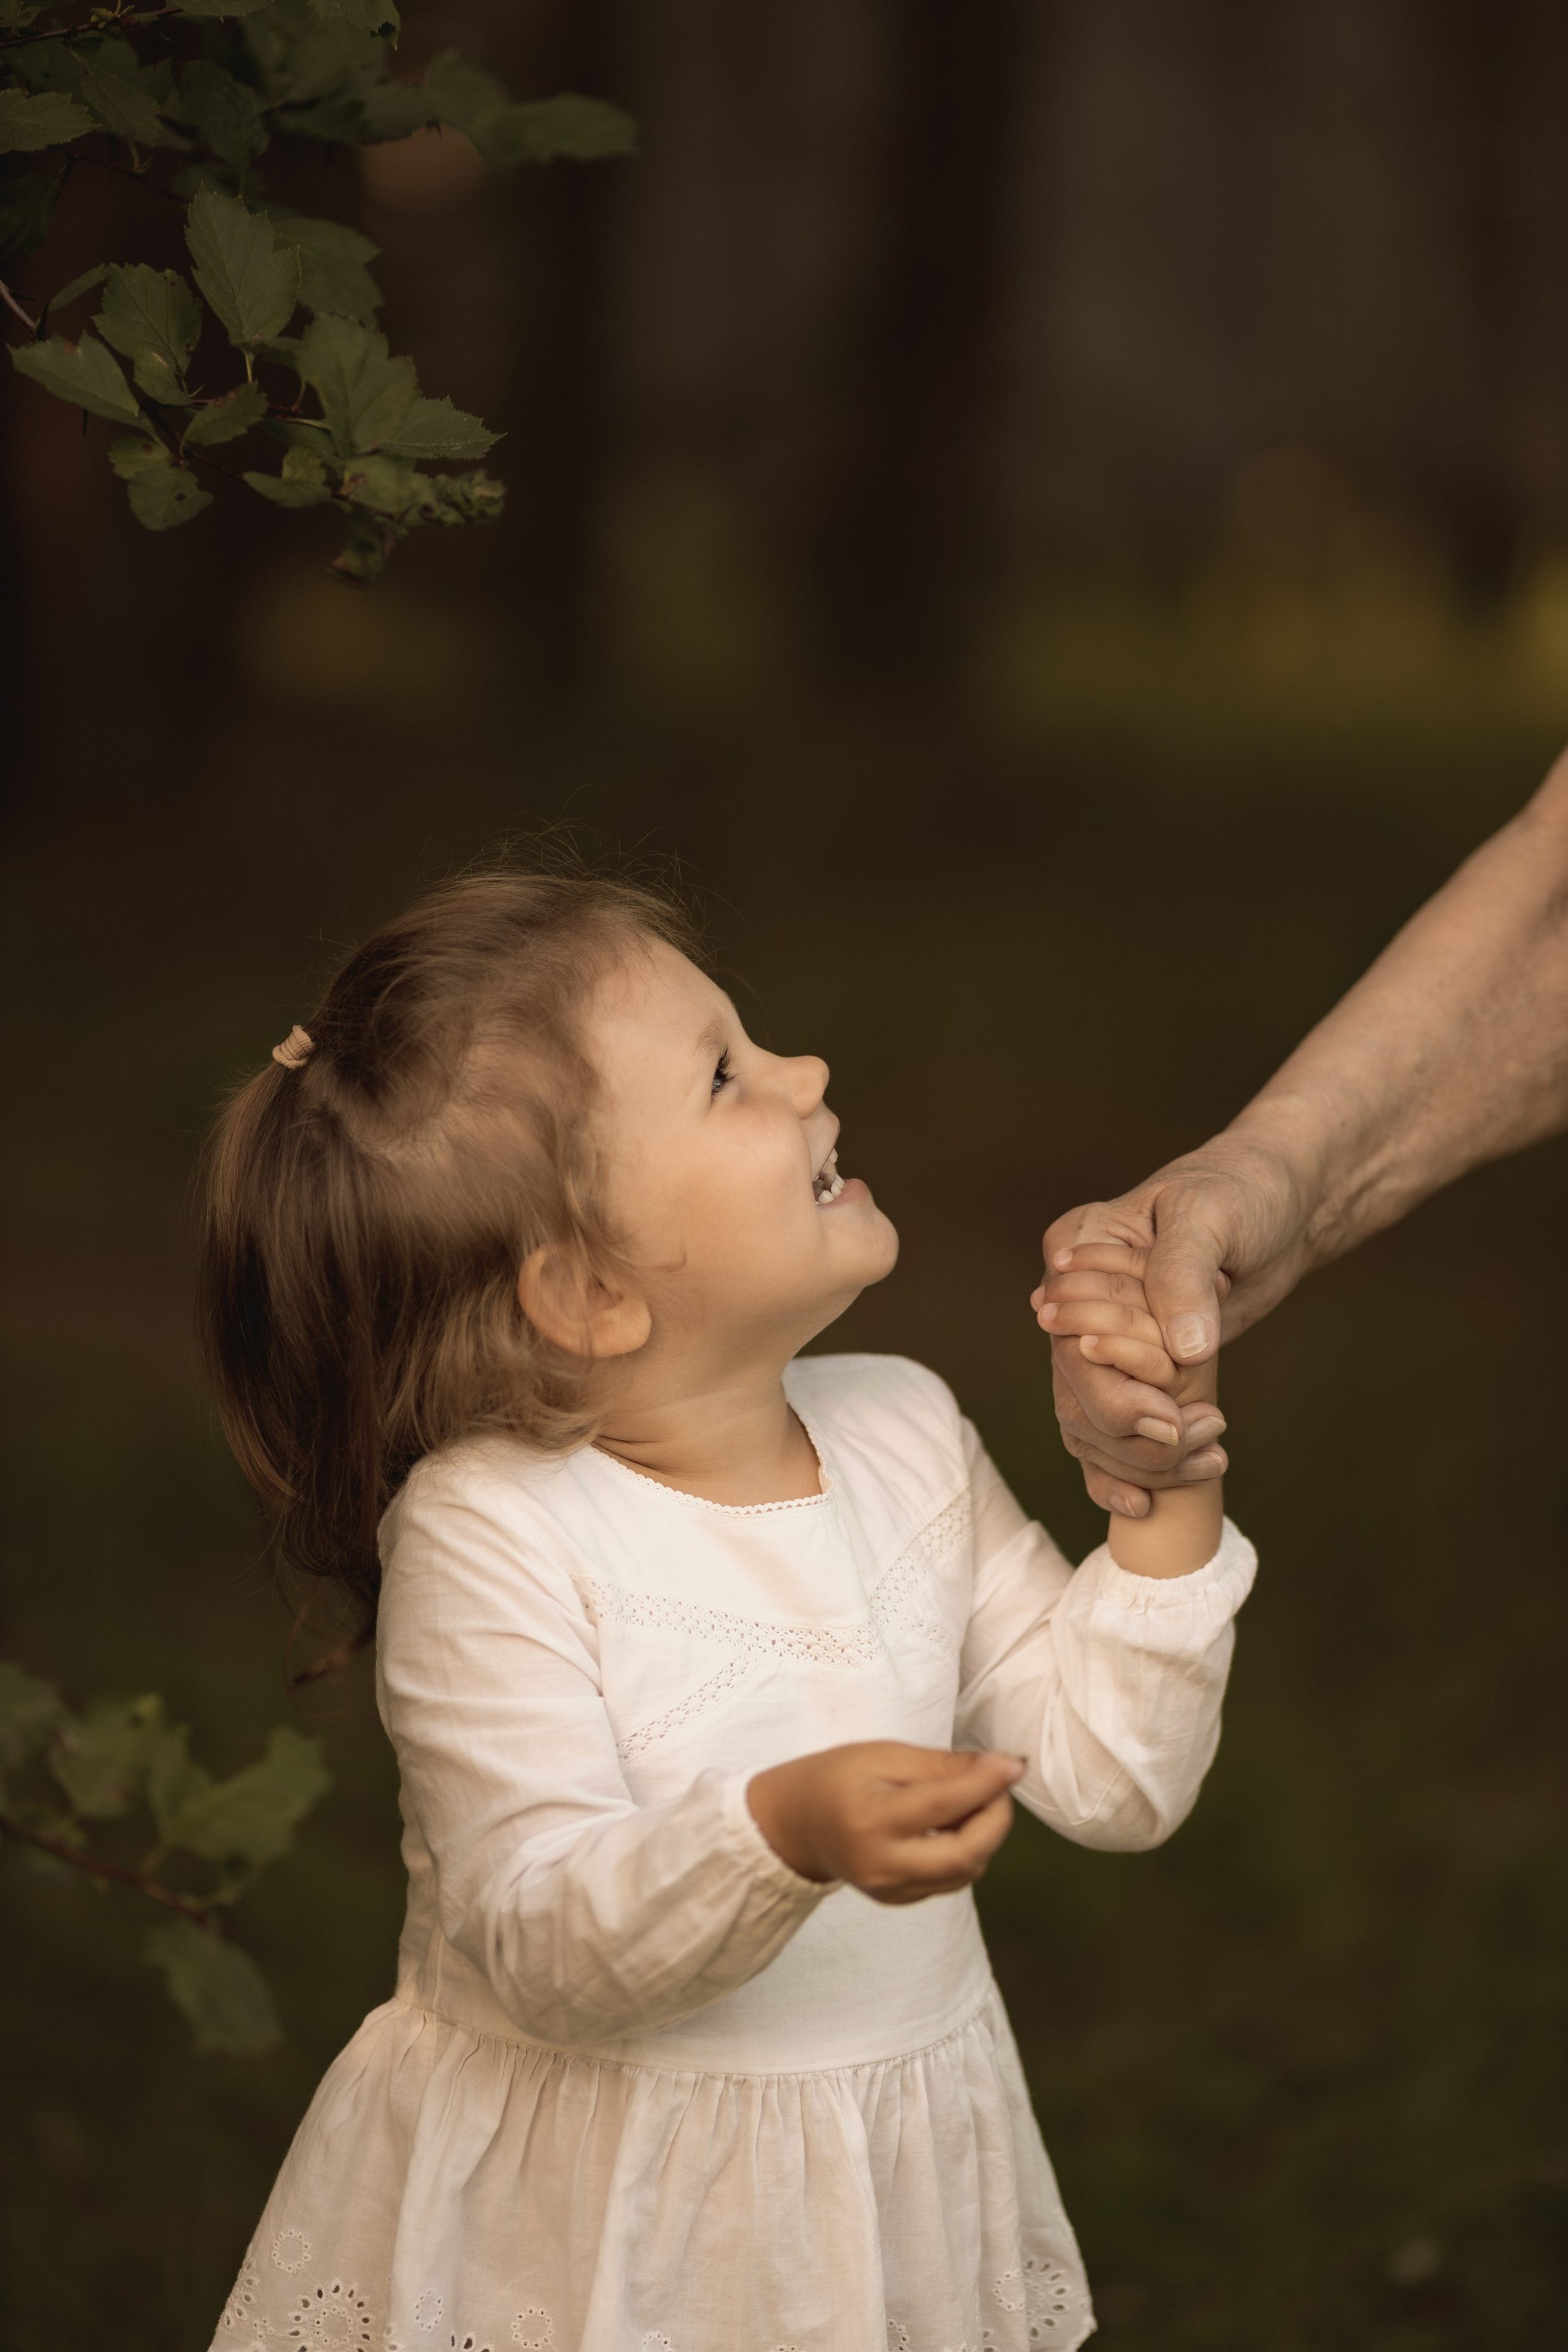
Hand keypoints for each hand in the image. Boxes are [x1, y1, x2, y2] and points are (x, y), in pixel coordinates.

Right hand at [747, 1741, 1021, 1903]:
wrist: (795, 1824)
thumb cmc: (836, 1778)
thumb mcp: (883, 1755)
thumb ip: (941, 1765)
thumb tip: (999, 1767)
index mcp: (872, 1819)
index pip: (943, 1806)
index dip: (987, 1785)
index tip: (1014, 1764)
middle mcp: (882, 1864)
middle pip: (964, 1855)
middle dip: (996, 1819)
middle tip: (999, 1785)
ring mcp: (890, 1889)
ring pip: (965, 1872)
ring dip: (986, 1836)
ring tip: (976, 1799)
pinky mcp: (898, 1900)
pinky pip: (950, 1880)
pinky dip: (967, 1851)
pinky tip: (956, 1824)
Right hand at [1034, 1134, 1311, 1514]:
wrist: (1280, 1205)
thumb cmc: (1242, 1192)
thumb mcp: (1213, 1218)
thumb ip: (1185, 1276)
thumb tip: (1183, 1352)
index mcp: (1075, 1250)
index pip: (1068, 1339)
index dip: (1112, 1386)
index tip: (1172, 1411)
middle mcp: (1073, 1302)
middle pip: (1074, 1393)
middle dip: (1134, 1431)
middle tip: (1205, 1435)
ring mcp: (1100, 1344)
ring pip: (1087, 1428)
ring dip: (1142, 1460)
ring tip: (1212, 1455)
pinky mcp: (1134, 1374)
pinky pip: (1105, 1439)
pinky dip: (1120, 1476)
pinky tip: (1146, 1506)